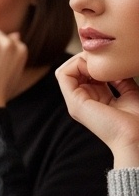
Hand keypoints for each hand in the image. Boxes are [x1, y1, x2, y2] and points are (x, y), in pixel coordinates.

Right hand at [55, 53, 138, 167]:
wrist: (136, 138)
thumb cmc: (137, 121)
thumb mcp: (129, 92)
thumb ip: (119, 79)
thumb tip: (114, 65)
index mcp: (95, 99)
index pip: (84, 74)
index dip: (94, 62)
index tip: (110, 59)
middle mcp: (82, 100)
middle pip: (72, 70)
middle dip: (86, 59)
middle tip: (103, 57)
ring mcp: (75, 102)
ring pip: (65, 70)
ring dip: (80, 61)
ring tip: (98, 62)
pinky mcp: (74, 102)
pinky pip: (64, 74)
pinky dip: (76, 65)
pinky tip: (94, 67)